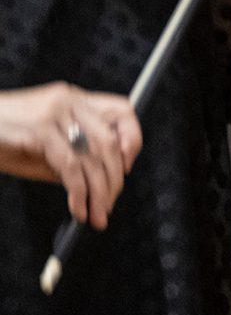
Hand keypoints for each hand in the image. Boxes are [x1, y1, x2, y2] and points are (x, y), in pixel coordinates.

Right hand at [0, 83, 142, 228]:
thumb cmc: (1, 138)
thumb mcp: (43, 145)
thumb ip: (73, 156)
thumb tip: (102, 181)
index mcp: (73, 99)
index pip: (121, 110)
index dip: (132, 138)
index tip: (127, 167)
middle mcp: (68, 101)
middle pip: (110, 142)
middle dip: (113, 180)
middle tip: (108, 205)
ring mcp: (54, 113)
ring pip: (93, 157)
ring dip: (99, 193)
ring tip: (96, 215)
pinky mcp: (40, 130)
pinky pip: (71, 167)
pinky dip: (79, 193)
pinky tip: (77, 208)